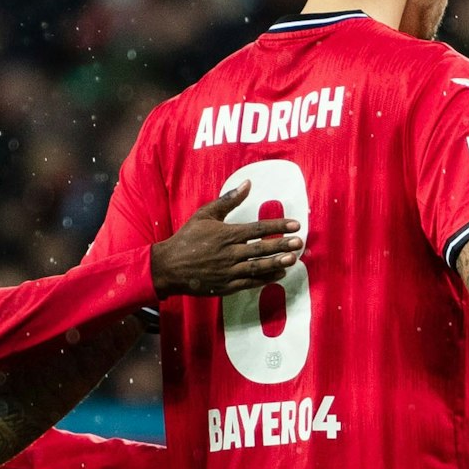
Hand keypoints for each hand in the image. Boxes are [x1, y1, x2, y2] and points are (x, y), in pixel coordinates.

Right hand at [150, 180, 304, 296]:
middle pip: (261, 248)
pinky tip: (279, 274)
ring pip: (258, 267)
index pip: (257, 229)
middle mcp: (230, 253)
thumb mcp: (205, 215)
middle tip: (300, 242)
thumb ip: (228, 200)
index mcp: (226, 234)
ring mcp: (229, 271)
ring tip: (293, 260)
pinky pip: (250, 282)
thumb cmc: (187, 238)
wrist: (168, 267)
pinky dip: (265, 279)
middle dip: (282, 245)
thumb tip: (248, 183)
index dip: (278, 226)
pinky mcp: (226, 285)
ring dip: (277, 263)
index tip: (295, 224)